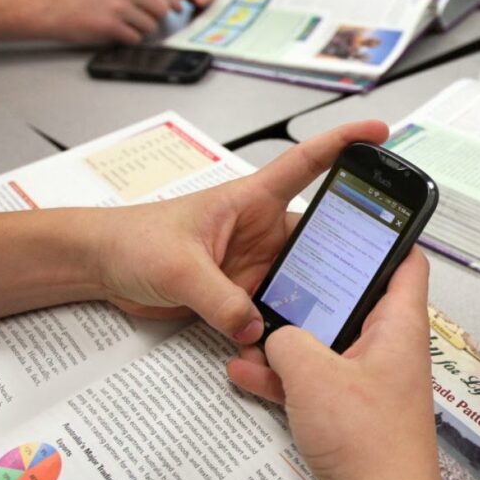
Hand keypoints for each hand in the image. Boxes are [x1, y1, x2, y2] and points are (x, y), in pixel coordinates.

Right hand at [41, 0, 180, 43]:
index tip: (177, 7)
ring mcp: (117, 6)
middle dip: (158, 18)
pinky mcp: (111, 25)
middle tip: (148, 22)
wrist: (50, 9)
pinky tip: (116, 34)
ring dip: (142, 30)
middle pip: (160, 7)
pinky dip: (129, 40)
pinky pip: (136, 38)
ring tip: (125, 27)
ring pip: (150, 25)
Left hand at [94, 120, 388, 342]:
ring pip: (300, 280)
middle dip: (345, 253)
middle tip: (374, 274)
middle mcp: (260, 231)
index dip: (343, 143)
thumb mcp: (178, 266)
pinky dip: (281, 329)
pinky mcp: (240, 294)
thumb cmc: (132, 239)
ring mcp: (253, 264)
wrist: (101, 267)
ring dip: (312, 300)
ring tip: (334, 321)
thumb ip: (219, 298)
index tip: (379, 132)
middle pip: (317, 237)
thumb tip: (256, 328)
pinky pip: (273, 311)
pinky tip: (291, 347)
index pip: (306, 164)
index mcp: (250, 200)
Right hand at [227, 248, 451, 479]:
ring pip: (326, 341)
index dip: (386, 235)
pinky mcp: (351, 410)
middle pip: (353, 300)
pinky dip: (285, 376)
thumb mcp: (313, 374)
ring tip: (250, 330)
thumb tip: (274, 336)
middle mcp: (389, 347)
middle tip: (281, 273)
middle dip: (312, 291)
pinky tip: (247, 373)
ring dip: (288, 338)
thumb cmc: (372, 443)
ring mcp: (370, 379)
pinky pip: (315, 379)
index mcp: (399, 325)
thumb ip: (286, 341)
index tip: (357, 217)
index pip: (406, 261)